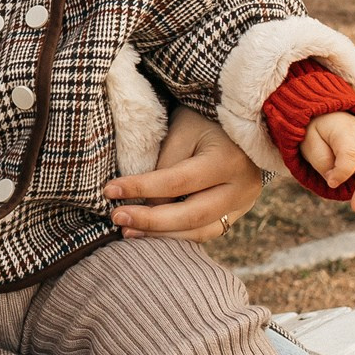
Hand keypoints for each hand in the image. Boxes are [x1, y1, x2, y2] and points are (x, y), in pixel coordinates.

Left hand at [103, 108, 263, 241]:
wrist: (240, 122)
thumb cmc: (204, 120)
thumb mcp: (183, 130)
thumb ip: (165, 167)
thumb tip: (146, 205)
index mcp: (228, 161)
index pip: (178, 181)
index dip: (141, 188)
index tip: (109, 191)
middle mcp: (242, 188)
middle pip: (193, 216)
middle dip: (151, 221)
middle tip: (117, 219)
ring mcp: (244, 204)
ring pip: (200, 231)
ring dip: (162, 235)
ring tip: (128, 232)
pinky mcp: (238, 213)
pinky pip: (206, 231)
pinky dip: (177, 235)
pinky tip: (151, 233)